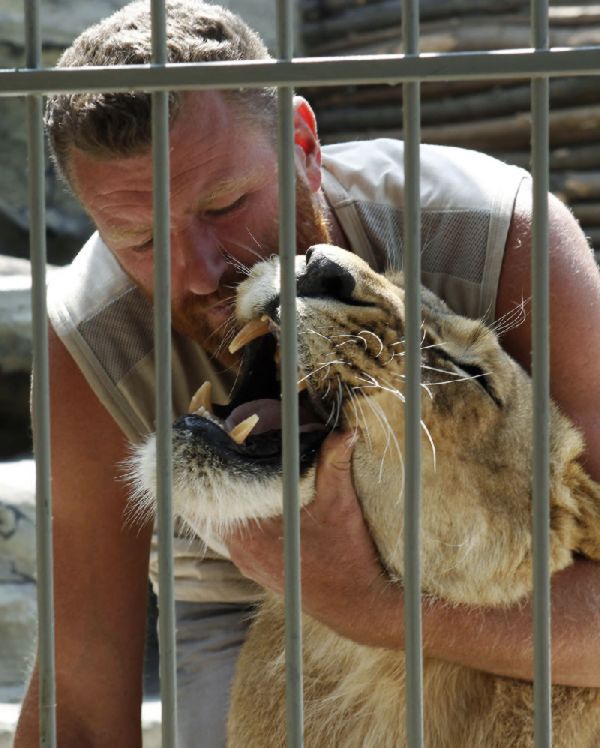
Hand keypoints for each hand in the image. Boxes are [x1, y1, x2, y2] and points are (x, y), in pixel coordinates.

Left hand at [225, 431, 403, 644]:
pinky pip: (238, 538)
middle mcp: (240, 551)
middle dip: (221, 480)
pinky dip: (244, 520)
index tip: (217, 443)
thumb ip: (335, 462)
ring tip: (244, 473)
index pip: (211, 494)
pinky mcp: (259, 571)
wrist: (357, 605)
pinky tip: (261, 505)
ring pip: (225, 524)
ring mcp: (247, 564)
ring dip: (233, 501)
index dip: (211, 468)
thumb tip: (346, 430)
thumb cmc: (347, 557)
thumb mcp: (341, 503)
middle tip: (230, 450)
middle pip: (214, 507)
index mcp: (248, 533)